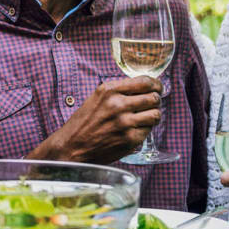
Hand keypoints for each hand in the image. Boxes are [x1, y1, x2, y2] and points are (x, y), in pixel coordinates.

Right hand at [26, 77, 162, 163]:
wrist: (71, 147)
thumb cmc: (82, 124)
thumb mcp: (95, 99)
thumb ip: (117, 92)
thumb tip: (142, 89)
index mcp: (108, 91)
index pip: (145, 82)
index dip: (156, 85)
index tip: (157, 88)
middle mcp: (117, 104)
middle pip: (153, 98)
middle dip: (155, 101)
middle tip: (151, 105)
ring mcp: (125, 122)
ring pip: (155, 114)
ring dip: (153, 116)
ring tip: (144, 118)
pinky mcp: (130, 139)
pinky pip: (148, 130)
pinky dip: (144, 130)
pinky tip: (134, 130)